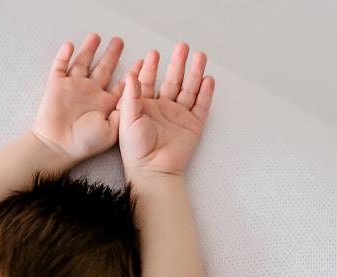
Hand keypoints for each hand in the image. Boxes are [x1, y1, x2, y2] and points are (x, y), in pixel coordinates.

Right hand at [31, 33, 145, 165]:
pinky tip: (69, 45)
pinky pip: (59, 67)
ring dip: (89, 50)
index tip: (142, 62)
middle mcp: (90, 94)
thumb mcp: (112, 130)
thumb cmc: (84, 142)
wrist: (57, 146)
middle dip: (112, 55)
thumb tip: (134, 92)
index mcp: (105, 104)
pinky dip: (63, 56)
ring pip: (83, 63)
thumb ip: (124, 111)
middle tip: (119, 41)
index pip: (121, 86)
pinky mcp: (56, 86)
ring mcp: (73, 89)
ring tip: (96, 36)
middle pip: (103, 69)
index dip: (131, 74)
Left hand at [116, 42, 214, 177]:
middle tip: (182, 47)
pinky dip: (206, 93)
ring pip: (189, 90)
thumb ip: (131, 96)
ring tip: (200, 56)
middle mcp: (162, 110)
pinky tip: (208, 79)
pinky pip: (201, 106)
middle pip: (172, 81)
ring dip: (194, 73)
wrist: (153, 170)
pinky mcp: (192, 126)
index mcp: (145, 108)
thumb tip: (131, 74)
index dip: (151, 68)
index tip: (153, 54)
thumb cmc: (136, 149)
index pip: (149, 82)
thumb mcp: (128, 119)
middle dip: (177, 64)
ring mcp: (178, 117)